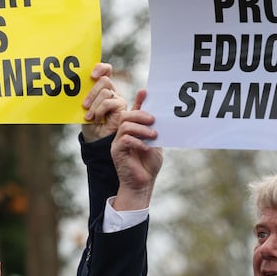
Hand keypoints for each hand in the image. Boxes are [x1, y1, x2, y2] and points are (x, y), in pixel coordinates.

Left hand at [81, 63, 126, 141]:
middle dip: (92, 92)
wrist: (95, 139)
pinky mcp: (122, 107)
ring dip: (94, 105)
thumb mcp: (84, 106)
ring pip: (105, 91)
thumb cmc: (88, 123)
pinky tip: (97, 119)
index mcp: (102, 88)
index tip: (91, 75)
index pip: (106, 70)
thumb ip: (86, 93)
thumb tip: (81, 82)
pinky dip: (99, 111)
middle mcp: (111, 91)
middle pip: (104, 80)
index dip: (100, 68)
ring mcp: (117, 99)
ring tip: (89, 116)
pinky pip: (108, 102)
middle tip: (84, 105)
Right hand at [111, 90, 162, 210]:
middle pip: (126, 115)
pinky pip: (124, 140)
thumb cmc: (149, 165)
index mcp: (133, 130)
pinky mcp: (116, 152)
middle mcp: (123, 134)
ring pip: (125, 125)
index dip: (139, 101)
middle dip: (140, 114)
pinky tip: (145, 147)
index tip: (145, 91)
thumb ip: (155, 131)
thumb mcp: (156, 144)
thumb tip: (160, 117)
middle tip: (153, 120)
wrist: (142, 184)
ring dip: (141, 128)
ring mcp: (118, 142)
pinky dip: (137, 141)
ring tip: (153, 135)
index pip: (134, 112)